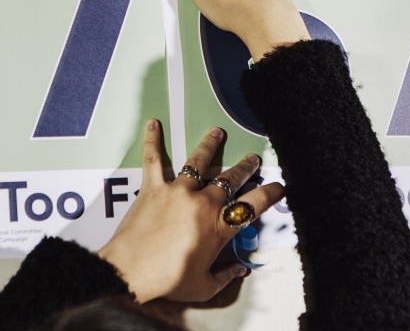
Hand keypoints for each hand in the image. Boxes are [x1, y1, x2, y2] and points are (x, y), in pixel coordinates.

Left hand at [98, 119, 283, 302]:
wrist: (130, 272)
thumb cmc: (167, 280)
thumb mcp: (204, 286)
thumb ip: (225, 275)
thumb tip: (239, 270)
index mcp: (219, 227)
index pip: (252, 205)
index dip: (269, 194)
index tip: (278, 186)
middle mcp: (202, 203)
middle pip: (229, 178)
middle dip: (244, 167)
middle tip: (253, 159)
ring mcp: (178, 191)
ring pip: (198, 162)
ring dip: (209, 146)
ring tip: (217, 133)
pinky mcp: (154, 187)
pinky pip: (154, 160)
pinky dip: (153, 141)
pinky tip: (154, 124)